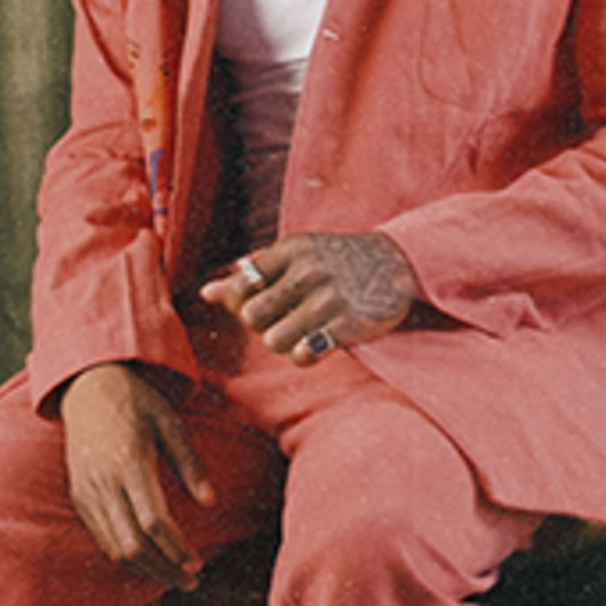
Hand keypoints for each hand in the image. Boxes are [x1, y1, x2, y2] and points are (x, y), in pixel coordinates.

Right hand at [58, 362, 213, 585]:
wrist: (88, 387)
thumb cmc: (136, 403)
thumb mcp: (170, 423)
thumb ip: (190, 463)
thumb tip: (211, 502)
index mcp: (129, 462)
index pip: (153, 521)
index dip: (176, 549)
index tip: (197, 563)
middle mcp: (103, 482)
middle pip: (132, 544)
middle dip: (163, 569)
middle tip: (190, 580)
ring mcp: (87, 492)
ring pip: (114, 548)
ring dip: (145, 569)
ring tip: (173, 577)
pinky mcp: (79, 497)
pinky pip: (101, 538)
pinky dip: (125, 556)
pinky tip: (148, 561)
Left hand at [198, 231, 422, 364]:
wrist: (398, 261)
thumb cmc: (336, 260)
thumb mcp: (297, 255)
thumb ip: (253, 273)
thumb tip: (207, 294)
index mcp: (291, 249)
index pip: (241, 285)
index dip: (242, 303)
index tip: (262, 302)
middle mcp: (308, 271)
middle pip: (251, 317)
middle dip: (260, 326)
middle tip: (281, 319)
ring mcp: (328, 298)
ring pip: (273, 341)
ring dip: (283, 342)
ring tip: (300, 331)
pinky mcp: (347, 324)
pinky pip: (302, 355)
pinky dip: (303, 355)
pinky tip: (316, 343)